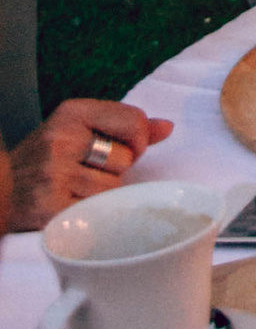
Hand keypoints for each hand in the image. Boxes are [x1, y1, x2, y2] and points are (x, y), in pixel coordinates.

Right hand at [5, 96, 170, 230]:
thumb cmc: (46, 159)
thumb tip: (167, 127)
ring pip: (113, 189)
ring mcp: (54, 175)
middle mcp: (61, 140)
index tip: (125, 147)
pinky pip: (98, 213)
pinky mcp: (52, 209)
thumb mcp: (80, 130)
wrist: (1, 191)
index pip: (133, 120)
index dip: (138, 139)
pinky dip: (90, 215)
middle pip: (126, 158)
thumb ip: (125, 126)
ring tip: (75, 190)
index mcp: (71, 113)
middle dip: (114, 170)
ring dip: (102, 194)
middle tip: (86, 172)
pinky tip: (70, 206)